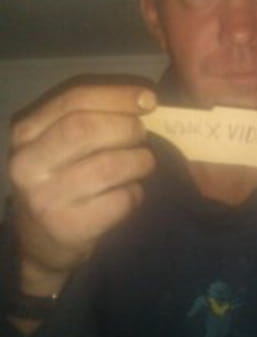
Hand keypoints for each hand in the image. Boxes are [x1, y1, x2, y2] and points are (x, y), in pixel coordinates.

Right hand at [8, 76, 156, 295]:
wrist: (44, 240)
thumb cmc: (63, 181)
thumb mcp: (61, 146)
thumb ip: (92, 118)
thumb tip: (144, 100)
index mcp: (27, 134)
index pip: (74, 101)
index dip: (117, 96)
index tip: (149, 99)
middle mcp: (29, 165)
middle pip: (88, 129)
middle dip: (128, 128)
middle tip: (142, 136)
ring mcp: (46, 199)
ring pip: (109, 166)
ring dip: (139, 161)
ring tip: (143, 164)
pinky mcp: (69, 227)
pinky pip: (120, 200)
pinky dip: (136, 193)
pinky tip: (132, 192)